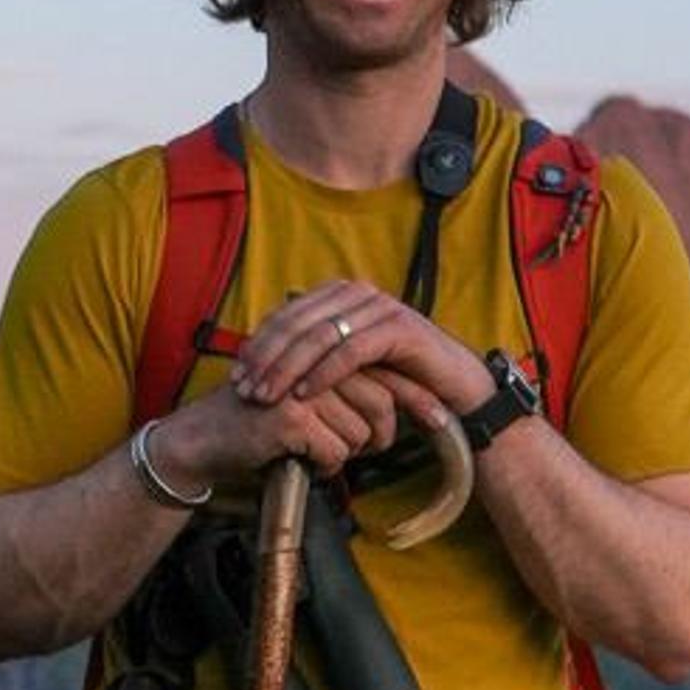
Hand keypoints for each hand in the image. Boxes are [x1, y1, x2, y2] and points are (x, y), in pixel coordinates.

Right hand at [148, 364, 406, 500]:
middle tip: (368, 449)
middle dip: (380, 434)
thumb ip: (344, 388)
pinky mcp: (291, 416)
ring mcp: (302, 386)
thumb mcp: (306, 394)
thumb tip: (397, 405)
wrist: (205, 437)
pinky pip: (334, 450)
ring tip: (317, 449)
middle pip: (380, 402)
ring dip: (345, 451)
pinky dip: (324, 465)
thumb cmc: (260, 420)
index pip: (383, 369)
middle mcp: (314, 361)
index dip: (415, 396)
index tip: (441, 417)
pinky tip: (303, 460)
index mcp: (322, 349)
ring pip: (358, 431)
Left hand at [227, 286, 492, 433]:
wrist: (453, 388)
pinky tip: (303, 395)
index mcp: (339, 294)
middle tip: (245, 390)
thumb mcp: (346, 364)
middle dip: (266, 358)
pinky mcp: (399, 328)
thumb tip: (264, 357)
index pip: (286, 314)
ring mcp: (379, 307)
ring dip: (287, 368)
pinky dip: (323, 374)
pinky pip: (351, 351)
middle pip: (297, 322)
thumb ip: (313, 352)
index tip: (236, 377)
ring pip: (320, 336)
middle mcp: (357, 292)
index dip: (258, 345)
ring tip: (267, 396)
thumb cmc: (395, 378)